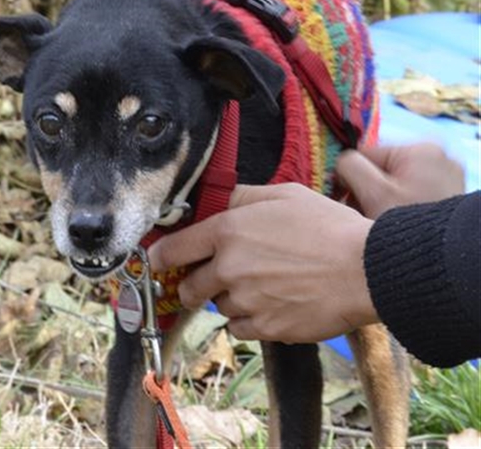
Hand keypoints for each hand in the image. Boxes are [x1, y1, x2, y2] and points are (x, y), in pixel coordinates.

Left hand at [148, 183, 377, 342]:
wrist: (367, 269)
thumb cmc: (330, 226)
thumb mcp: (285, 194)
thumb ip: (244, 196)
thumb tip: (221, 201)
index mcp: (229, 231)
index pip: (174, 249)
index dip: (160, 257)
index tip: (157, 261)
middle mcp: (229, 268)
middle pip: (189, 288)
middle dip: (195, 285)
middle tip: (213, 279)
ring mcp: (247, 301)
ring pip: (219, 307)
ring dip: (231, 300)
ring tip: (264, 286)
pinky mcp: (266, 328)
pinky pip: (240, 329)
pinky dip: (249, 320)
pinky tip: (271, 305)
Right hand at [337, 143, 463, 218]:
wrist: (445, 261)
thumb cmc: (414, 230)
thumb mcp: (373, 193)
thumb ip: (350, 167)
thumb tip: (339, 162)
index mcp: (420, 151)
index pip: (365, 154)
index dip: (348, 178)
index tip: (345, 200)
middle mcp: (436, 159)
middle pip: (379, 170)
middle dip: (365, 192)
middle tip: (362, 216)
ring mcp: (443, 178)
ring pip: (392, 185)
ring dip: (378, 202)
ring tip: (378, 224)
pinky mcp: (444, 195)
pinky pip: (408, 196)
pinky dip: (396, 208)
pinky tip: (394, 226)